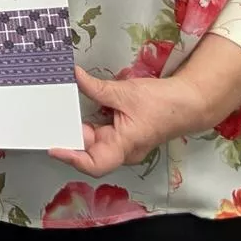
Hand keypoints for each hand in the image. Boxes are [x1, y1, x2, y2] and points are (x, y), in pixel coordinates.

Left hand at [49, 66, 207, 177]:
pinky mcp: (123, 134)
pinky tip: (77, 109)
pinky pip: (101, 132)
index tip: (54, 148)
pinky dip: (89, 122)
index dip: (72, 159)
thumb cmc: (164, 103)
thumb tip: (73, 76)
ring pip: (94, 141)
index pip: (94, 164)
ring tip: (59, 113)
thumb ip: (96, 88)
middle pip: (89, 151)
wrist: (189, 102)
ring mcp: (123, 143)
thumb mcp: (125, 92)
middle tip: (51, 119)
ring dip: (78, 128)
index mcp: (124, 146)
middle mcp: (122, 150)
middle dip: (70, 136)